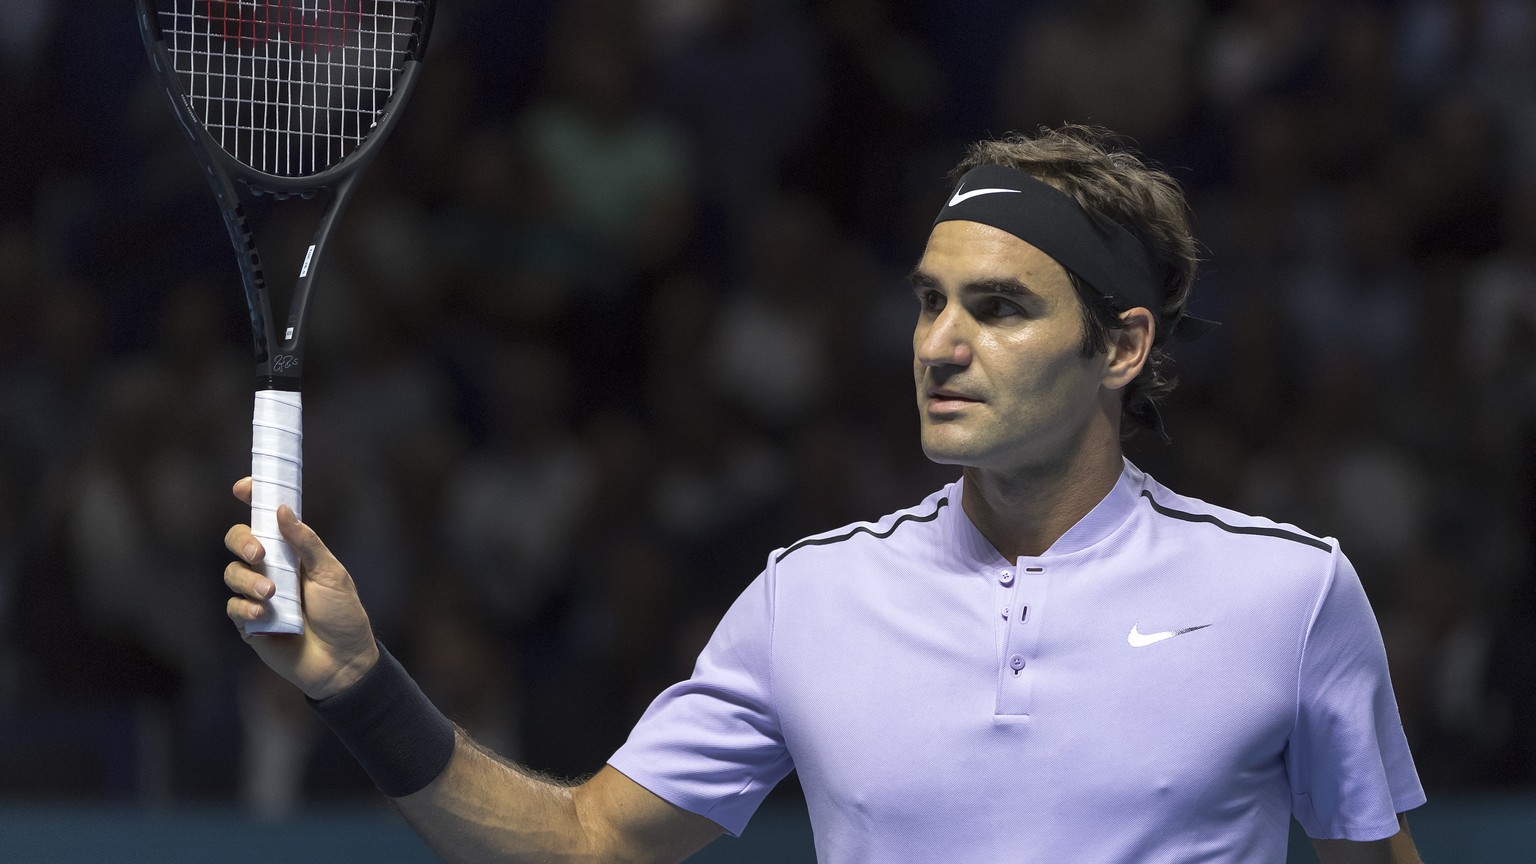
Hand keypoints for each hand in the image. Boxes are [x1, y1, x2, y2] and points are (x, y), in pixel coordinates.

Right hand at [224, 477, 379, 699]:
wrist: (342, 662)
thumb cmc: (343, 615)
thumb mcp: (331, 573)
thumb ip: (307, 543)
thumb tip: (282, 509)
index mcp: (293, 552)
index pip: (267, 520)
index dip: (254, 500)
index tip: (244, 487)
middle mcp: (272, 569)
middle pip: (239, 541)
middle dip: (243, 542)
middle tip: (260, 555)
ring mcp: (258, 595)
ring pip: (232, 573)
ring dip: (248, 581)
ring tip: (272, 595)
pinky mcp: (249, 623)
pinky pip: (233, 606)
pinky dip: (246, 608)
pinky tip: (264, 616)